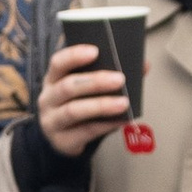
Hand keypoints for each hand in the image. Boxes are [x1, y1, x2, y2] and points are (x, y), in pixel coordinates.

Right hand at [37, 38, 128, 155]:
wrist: (63, 139)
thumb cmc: (79, 105)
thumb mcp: (87, 88)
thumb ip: (109, 73)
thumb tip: (142, 64)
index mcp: (53, 78)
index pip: (58, 62)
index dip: (75, 56)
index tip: (96, 51)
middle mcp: (48, 98)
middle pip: (68, 86)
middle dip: (95, 81)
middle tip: (120, 79)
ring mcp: (52, 121)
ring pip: (74, 111)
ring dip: (101, 105)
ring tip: (124, 103)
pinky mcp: (62, 140)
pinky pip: (86, 131)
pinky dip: (106, 125)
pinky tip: (122, 120)